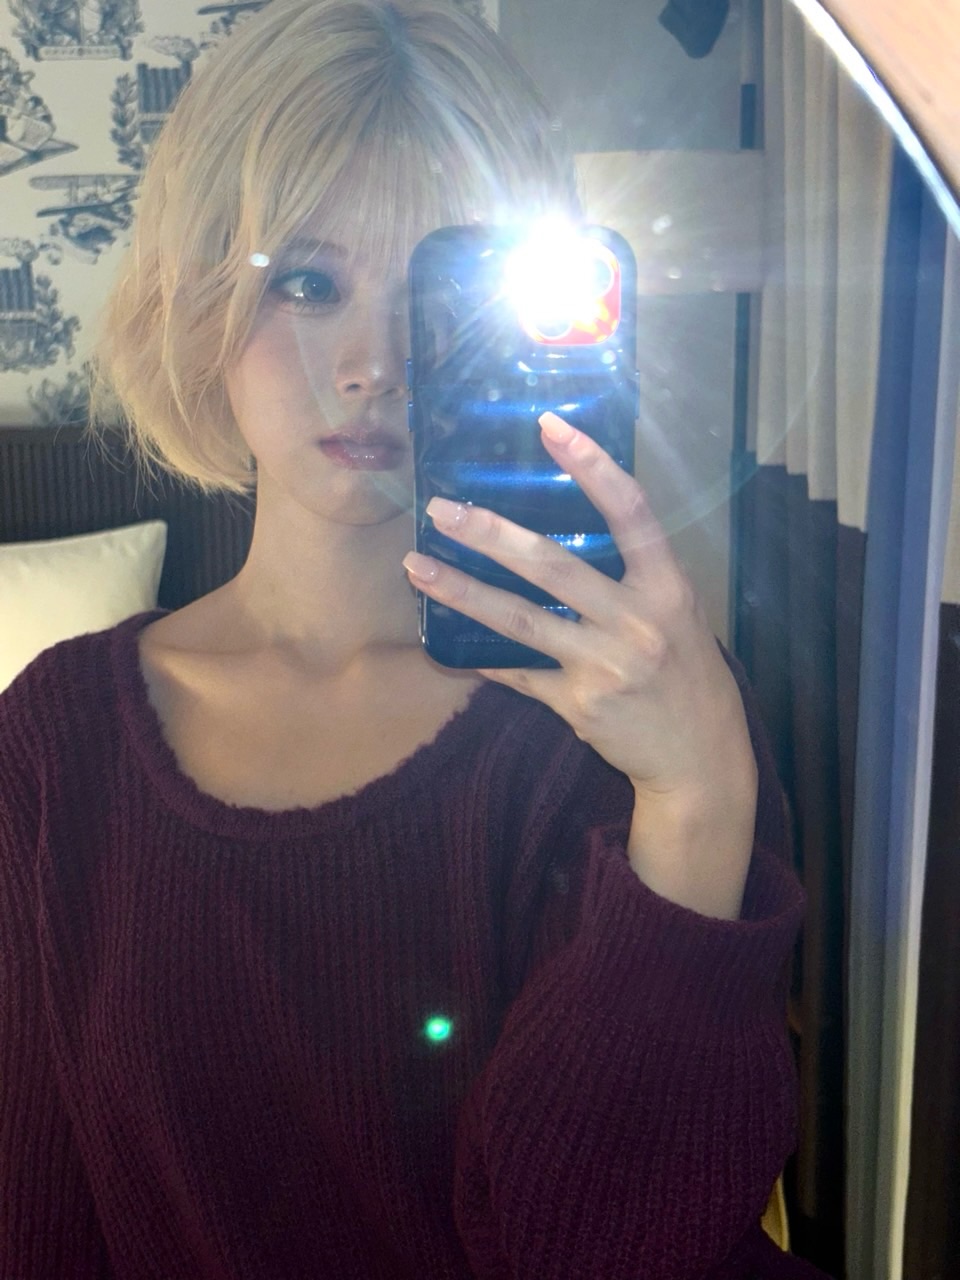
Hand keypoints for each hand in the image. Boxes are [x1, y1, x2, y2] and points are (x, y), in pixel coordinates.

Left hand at [402, 412, 757, 917]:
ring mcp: (604, 666)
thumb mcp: (680, 612)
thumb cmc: (687, 673)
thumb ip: (637, 572)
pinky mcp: (577, 704)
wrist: (699, 758)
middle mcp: (636, 622)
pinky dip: (477, 658)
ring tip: (415, 565)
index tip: (550, 426)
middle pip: (552, 566)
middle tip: (441, 508)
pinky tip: (439, 644)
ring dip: (461, 590)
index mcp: (667, 588)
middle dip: (490, 534)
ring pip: (519, 620)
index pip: (631, 513)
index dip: (592, 467)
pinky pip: (515, 673)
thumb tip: (580, 517)